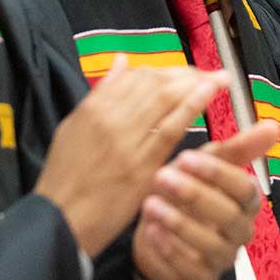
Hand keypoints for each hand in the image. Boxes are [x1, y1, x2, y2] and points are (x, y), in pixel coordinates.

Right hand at [38, 59, 225, 255]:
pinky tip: (210, 95)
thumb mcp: (72, 127)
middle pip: (155, 83)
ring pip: (166, 99)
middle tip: (209, 75)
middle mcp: (110, 117)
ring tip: (220, 79)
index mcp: (93, 107)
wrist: (59, 219)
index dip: (165, 71)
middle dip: (186, 74)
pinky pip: (171, 128)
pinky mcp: (142, 165)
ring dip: (197, 83)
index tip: (184, 75)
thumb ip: (100, 93)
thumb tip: (122, 60)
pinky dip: (192, 106)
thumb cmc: (65, 178)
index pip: (136, 75)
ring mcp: (127, 140)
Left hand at [133, 122, 279, 279]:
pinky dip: (170, 250)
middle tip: (163, 178)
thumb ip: (237, 148)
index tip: (186, 158)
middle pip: (229, 216)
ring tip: (151, 205)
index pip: (244, 189)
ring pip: (211, 245)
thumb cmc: (185, 191)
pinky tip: (152, 231)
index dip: (217, 174)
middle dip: (195, 196)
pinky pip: (191, 269)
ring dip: (180, 224)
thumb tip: (274, 126)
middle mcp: (241, 231)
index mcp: (247, 202)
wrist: (156, 230)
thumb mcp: (205, 165)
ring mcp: (223, 258)